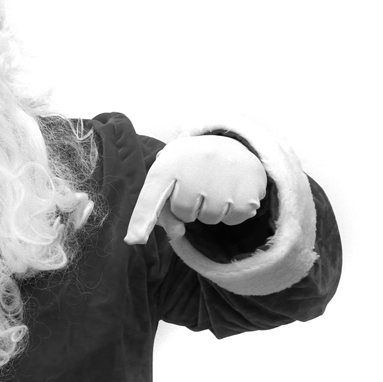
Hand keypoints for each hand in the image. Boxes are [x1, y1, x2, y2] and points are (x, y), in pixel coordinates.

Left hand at [125, 135, 266, 243]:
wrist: (232, 142)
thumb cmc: (190, 167)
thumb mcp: (170, 177)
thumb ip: (163, 208)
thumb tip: (177, 233)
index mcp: (168, 164)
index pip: (151, 197)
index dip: (141, 220)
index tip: (135, 240)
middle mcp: (195, 169)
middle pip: (184, 214)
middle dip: (189, 207)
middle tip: (197, 184)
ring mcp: (223, 178)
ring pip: (210, 218)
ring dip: (211, 210)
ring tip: (215, 185)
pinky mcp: (247, 189)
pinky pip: (233, 219)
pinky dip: (232, 212)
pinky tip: (231, 191)